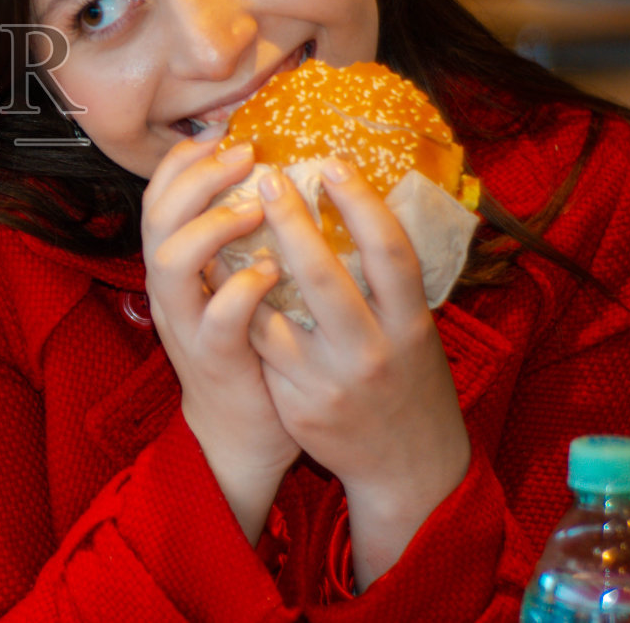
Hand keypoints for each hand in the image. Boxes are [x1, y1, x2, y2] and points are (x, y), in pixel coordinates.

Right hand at [142, 139, 298, 542]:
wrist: (240, 435)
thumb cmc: (248, 350)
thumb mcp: (228, 285)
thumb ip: (234, 240)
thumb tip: (263, 176)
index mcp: (174, 268)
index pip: (158, 199)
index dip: (182, 161)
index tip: (220, 133)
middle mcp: (170, 292)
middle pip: (156, 219)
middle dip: (197, 178)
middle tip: (245, 155)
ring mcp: (187, 326)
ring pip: (170, 263)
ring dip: (211, 226)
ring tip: (255, 208)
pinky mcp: (215, 360)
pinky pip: (217, 318)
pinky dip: (241, 288)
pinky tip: (270, 271)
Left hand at [247, 159, 470, 585]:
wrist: (407, 467)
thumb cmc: (407, 379)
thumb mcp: (414, 330)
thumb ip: (388, 282)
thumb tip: (362, 203)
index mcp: (411, 324)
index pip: (392, 254)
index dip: (364, 205)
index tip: (334, 162)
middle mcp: (372, 351)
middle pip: (326, 278)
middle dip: (294, 224)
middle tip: (268, 176)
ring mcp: (330, 380)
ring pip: (275, 313)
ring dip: (246, 263)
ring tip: (225, 216)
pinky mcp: (297, 402)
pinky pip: (257, 344)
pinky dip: (235, 306)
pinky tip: (216, 273)